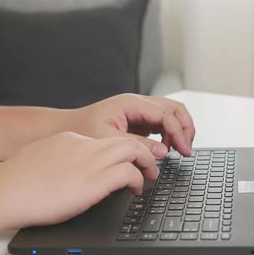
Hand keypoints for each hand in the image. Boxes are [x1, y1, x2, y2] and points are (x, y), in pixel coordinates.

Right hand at [0, 131, 157, 228]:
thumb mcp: (38, 157)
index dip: (119, 152)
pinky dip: (138, 179)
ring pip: (134, 150)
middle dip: (142, 151)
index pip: (104, 140)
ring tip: (150, 176)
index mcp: (70, 139)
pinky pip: (130, 173)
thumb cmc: (13, 182)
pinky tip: (136, 190)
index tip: (124, 161)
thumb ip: (56, 157)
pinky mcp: (96, 179)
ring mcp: (91, 160)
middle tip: (150, 164)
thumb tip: (64, 167)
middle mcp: (84, 145)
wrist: (4, 192)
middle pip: (125, 139)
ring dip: (146, 163)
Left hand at [66, 94, 195, 157]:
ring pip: (172, 113)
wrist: (67, 127)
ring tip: (181, 149)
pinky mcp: (140, 120)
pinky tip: (169, 148)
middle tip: (186, 149)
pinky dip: (171, 133)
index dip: (178, 132)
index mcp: (131, 103)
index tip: (183, 150)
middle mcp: (138, 103)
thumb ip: (137, 145)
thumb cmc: (81, 130)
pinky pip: (163, 122)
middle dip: (185, 128)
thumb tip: (163, 151)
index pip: (166, 114)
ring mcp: (140, 110)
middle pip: (175, 108)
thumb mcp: (108, 140)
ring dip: (180, 129)